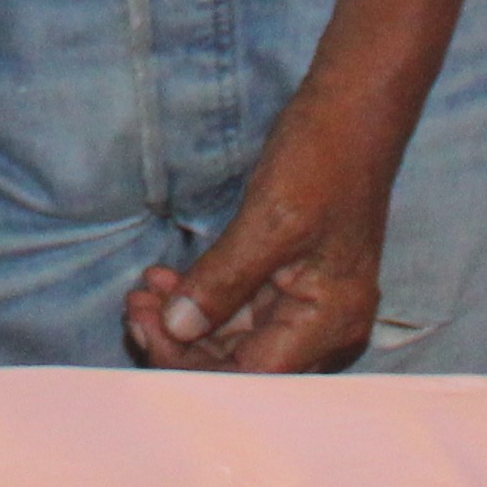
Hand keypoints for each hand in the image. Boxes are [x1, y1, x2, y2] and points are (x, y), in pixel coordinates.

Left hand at [126, 93, 391, 373]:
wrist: (352, 111)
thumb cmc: (323, 159)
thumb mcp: (270, 219)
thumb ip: (224, 279)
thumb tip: (178, 328)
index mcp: (331, 320)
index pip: (253, 375)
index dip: (193, 364)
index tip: (147, 329)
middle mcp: (325, 325)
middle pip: (243, 365)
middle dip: (183, 342)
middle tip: (134, 308)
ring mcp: (308, 304)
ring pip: (235, 338)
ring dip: (186, 320)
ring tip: (143, 292)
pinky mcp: (290, 283)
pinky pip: (240, 307)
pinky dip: (202, 297)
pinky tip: (165, 281)